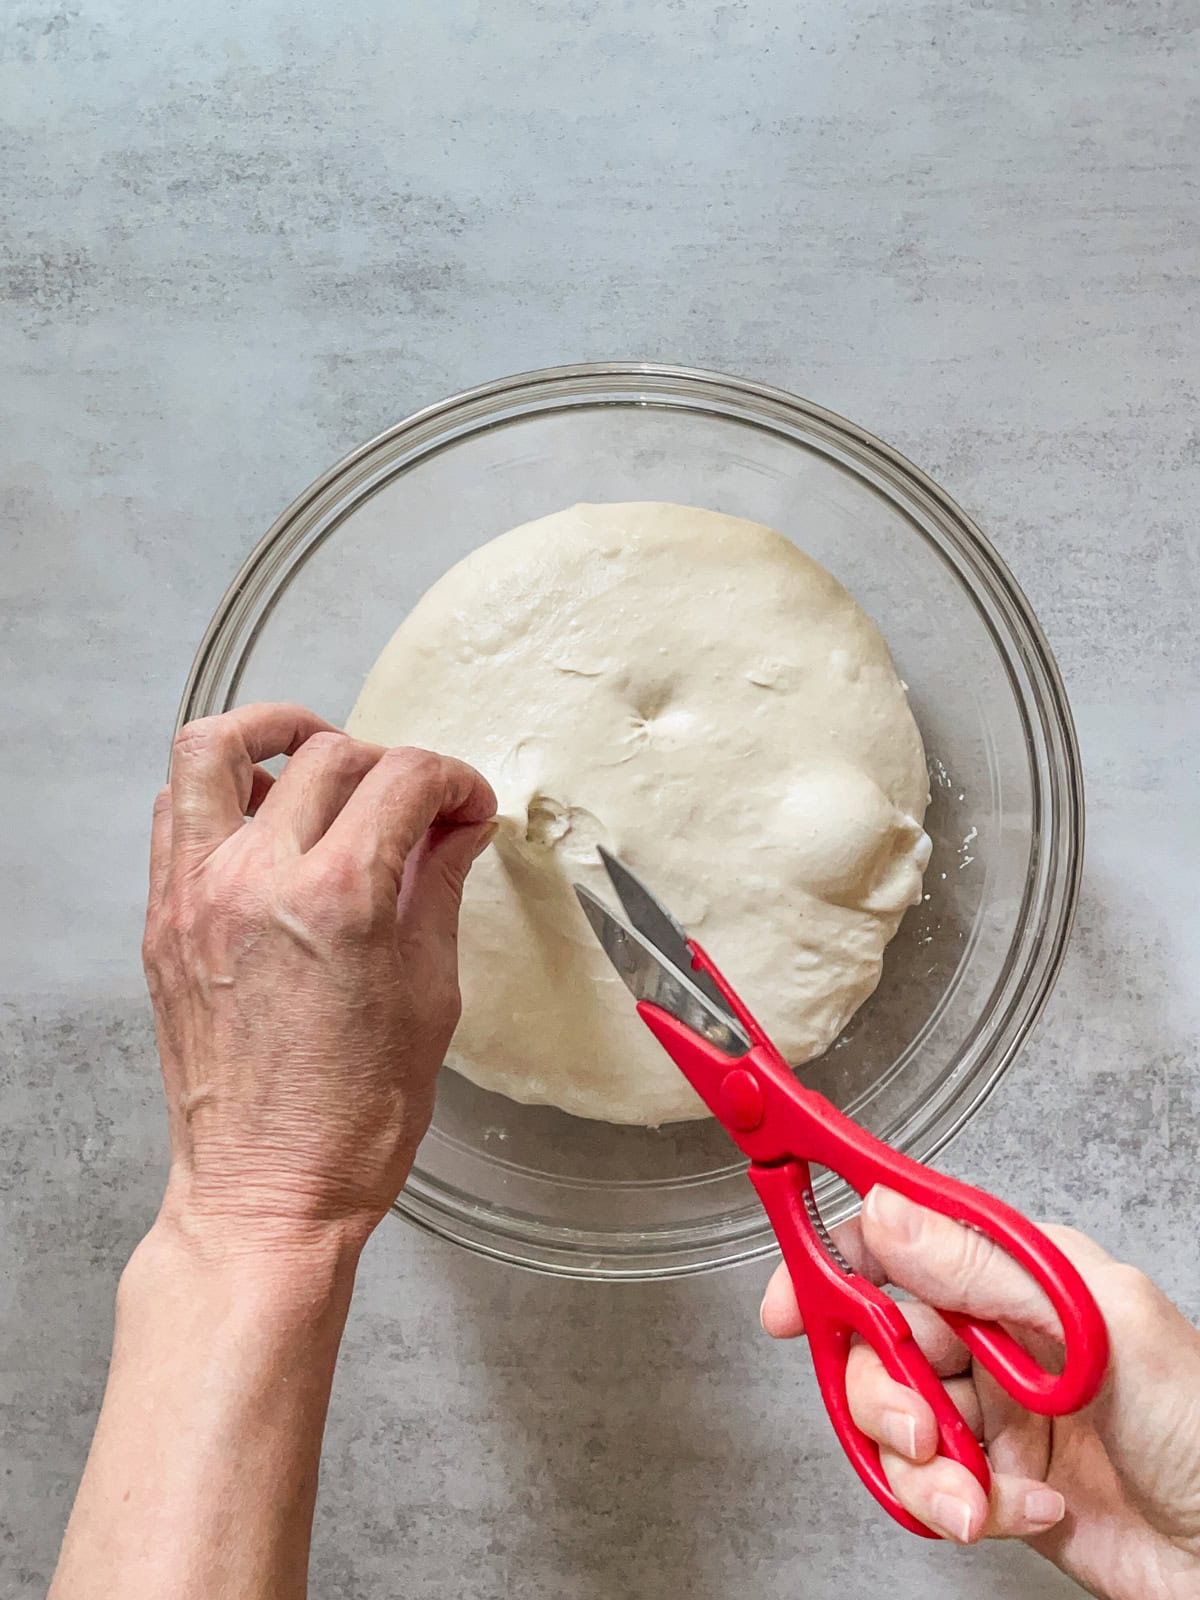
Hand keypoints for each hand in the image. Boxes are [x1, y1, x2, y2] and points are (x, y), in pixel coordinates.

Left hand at [143, 702, 496, 1254]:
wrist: (265, 1194)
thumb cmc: (352, 1120)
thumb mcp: (429, 997)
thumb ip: (435, 890)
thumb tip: (456, 831)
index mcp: (339, 899)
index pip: (405, 780)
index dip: (454, 781)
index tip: (468, 807)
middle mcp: (257, 880)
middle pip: (327, 754)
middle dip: (390, 763)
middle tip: (417, 803)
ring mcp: (196, 896)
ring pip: (215, 749)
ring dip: (274, 734)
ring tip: (317, 756)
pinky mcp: (164, 921)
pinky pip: (177, 814)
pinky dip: (221, 791)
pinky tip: (265, 820)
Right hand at [761, 1186, 1199, 1597]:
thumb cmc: (1199, 1425)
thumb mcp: (1094, 1324)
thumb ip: (981, 1268)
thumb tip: (888, 1214)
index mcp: (1016, 1271)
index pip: (902, 1240)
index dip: (835, 1261)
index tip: (789, 1300)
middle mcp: (991, 1330)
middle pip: (876, 1338)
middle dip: (882, 1393)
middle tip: (918, 1428)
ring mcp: (986, 1405)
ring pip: (889, 1418)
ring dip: (923, 1466)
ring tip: (977, 1493)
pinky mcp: (986, 1476)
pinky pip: (923, 1484)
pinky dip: (960, 1505)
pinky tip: (1022, 1508)